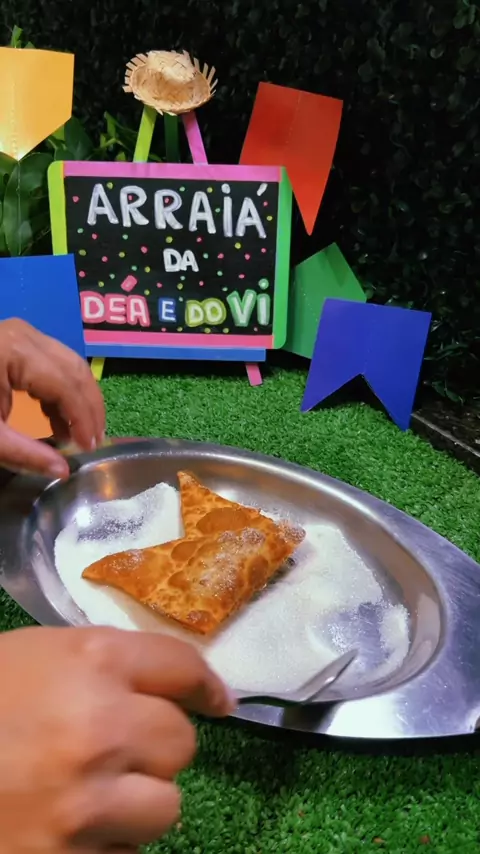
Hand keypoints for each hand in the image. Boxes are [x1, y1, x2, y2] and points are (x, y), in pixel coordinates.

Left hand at [0, 318, 104, 477]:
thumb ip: (25, 454)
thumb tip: (63, 472)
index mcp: (15, 351)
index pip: (66, 385)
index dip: (83, 419)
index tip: (89, 450)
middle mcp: (25, 335)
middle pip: (75, 369)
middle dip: (89, 408)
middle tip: (95, 442)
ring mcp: (21, 334)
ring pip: (68, 364)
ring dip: (79, 399)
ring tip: (82, 434)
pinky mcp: (14, 341)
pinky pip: (52, 363)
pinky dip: (61, 391)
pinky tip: (60, 420)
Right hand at [0, 626, 233, 851]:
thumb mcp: (36, 656)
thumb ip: (103, 665)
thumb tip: (172, 686)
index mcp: (90, 661)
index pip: (180, 665)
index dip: (205, 685)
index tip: (216, 701)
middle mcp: (98, 725)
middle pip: (181, 744)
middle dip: (157, 748)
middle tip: (120, 750)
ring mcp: (82, 801)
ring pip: (164, 809)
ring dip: (137, 805)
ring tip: (92, 796)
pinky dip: (105, 846)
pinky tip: (65, 829)